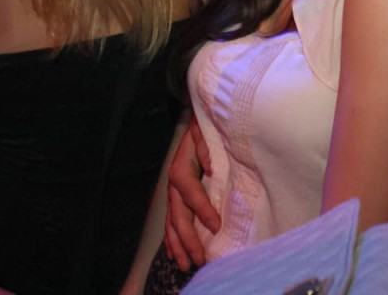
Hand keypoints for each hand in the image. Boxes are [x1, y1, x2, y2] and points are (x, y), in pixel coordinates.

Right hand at [163, 118, 219, 269]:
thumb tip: (213, 168)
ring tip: (186, 264)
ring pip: (172, 222)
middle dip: (187, 238)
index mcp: (181, 166)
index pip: (190, 190)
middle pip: (177, 213)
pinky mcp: (176, 196)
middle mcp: (174, 181)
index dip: (201, 209)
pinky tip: (175, 254)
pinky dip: (172, 239)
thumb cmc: (206, 127)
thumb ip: (207, 147)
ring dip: (178, 245)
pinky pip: (171, 220)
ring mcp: (173, 191)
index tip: (216, 226)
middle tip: (199, 258)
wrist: (197, 122)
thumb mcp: (206, 131)